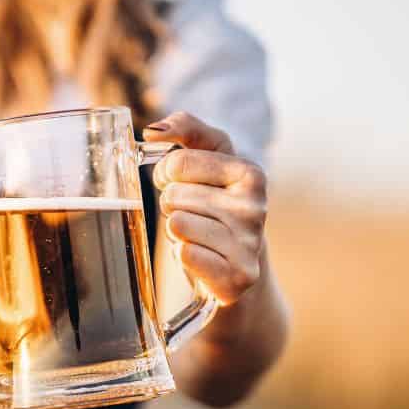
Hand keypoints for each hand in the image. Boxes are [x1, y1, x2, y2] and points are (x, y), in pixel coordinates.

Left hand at [143, 112, 267, 307]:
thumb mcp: (210, 162)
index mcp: (250, 174)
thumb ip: (187, 130)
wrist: (238, 271)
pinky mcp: (236, 277)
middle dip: (173, 209)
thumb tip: (153, 130)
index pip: (178, 164)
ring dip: (177, 234)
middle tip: (194, 219)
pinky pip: (184, 254)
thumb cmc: (217, 210)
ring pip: (177, 225)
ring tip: (198, 238)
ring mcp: (247, 244)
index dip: (167, 177)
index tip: (179, 186)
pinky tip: (201, 259)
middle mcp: (255, 208)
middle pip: (174, 196)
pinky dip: (183, 257)